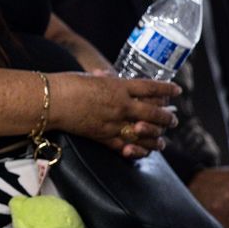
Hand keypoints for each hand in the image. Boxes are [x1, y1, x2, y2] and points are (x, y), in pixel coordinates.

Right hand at [51, 73, 179, 157]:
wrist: (51, 101)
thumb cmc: (66, 84)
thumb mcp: (90, 77)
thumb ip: (104, 79)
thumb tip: (109, 76)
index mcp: (119, 86)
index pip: (151, 87)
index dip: (167, 89)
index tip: (177, 90)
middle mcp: (121, 105)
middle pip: (154, 111)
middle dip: (166, 117)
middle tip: (173, 119)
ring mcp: (114, 122)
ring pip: (145, 132)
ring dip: (157, 136)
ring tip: (163, 139)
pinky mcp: (103, 136)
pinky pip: (126, 146)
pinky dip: (137, 150)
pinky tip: (144, 151)